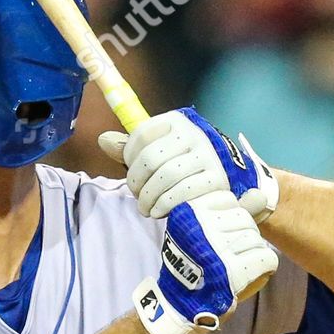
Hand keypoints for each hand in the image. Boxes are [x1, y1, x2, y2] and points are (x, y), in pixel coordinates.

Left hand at [99, 107, 278, 222]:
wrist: (229, 182)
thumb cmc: (185, 166)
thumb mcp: (160, 153)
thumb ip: (131, 150)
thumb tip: (103, 140)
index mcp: (177, 121)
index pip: (141, 135)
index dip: (129, 158)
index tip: (132, 174)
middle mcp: (195, 133)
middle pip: (151, 158)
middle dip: (136, 182)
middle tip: (137, 196)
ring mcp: (208, 155)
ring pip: (165, 176)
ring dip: (148, 197)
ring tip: (146, 208)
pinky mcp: (217, 179)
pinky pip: (181, 192)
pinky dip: (164, 205)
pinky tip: (159, 212)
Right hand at [132, 190, 278, 333]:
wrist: (179, 305)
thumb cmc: (193, 263)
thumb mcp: (201, 229)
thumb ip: (232, 210)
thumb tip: (261, 194)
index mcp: (188, 211)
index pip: (228, 201)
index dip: (227, 219)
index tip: (213, 237)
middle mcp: (200, 227)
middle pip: (245, 220)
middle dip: (241, 237)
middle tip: (223, 256)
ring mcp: (217, 249)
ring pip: (256, 239)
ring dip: (250, 253)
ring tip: (232, 266)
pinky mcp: (233, 271)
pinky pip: (267, 258)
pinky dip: (262, 268)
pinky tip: (246, 274)